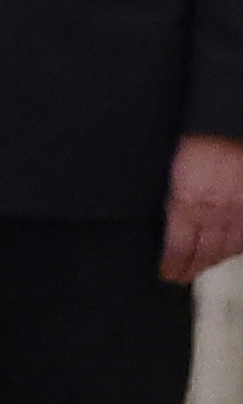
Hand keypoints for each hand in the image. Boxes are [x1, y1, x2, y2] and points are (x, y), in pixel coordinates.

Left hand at [172, 135, 242, 282]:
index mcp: (189, 207)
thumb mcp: (170, 172)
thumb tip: (167, 216)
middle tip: (183, 275)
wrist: (230, 128)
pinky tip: (233, 247)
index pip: (178, 250)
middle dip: (193, 268)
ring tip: (205, 265)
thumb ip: (172, 199)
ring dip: (215, 259)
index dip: (173, 266)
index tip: (168, 273)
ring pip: (229, 247)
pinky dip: (239, 245)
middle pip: (205, 254)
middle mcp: (217, 215)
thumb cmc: (200, 141)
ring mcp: (240, 212)